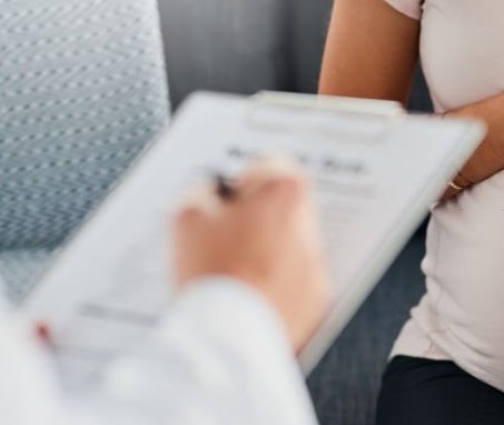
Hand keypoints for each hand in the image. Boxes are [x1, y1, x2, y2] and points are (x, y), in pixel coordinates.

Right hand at [173, 157, 328, 350]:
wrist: (230, 338)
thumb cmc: (211, 274)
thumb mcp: (186, 218)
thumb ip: (201, 193)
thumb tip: (210, 195)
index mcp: (284, 192)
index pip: (267, 165)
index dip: (239, 182)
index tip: (225, 200)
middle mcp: (310, 225)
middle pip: (284, 206)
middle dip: (257, 216)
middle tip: (225, 236)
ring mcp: (316, 265)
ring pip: (291, 245)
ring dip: (268, 251)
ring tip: (233, 271)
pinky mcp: (316, 301)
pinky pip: (296, 282)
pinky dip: (276, 285)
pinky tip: (247, 295)